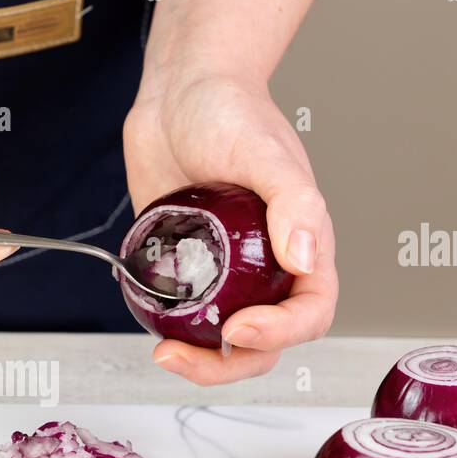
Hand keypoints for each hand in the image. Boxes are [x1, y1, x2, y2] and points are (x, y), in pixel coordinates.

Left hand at [123, 73, 337, 383]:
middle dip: (228, 364)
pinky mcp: (184, 267)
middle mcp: (266, 268)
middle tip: (183, 355)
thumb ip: (292, 202)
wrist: (178, 93)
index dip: (280, 333)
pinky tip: (148, 325)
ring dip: (197, 358)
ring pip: (221, 340)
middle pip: (263, 344)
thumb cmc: (231, 110)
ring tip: (163, 352)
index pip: (309, 313)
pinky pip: (182, 314)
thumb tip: (305, 256)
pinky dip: (169, 330)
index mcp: (302, 246)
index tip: (240, 327)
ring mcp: (224, 272)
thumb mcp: (265, 152)